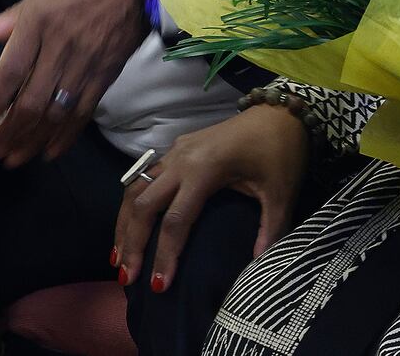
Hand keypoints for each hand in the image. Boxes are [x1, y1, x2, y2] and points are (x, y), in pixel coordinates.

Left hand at [0, 0, 148, 167]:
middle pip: (32, 101)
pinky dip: (66, 135)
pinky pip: (84, 112)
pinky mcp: (106, 75)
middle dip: (10, 132)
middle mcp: (60, 47)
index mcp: (39, 23)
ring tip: (15, 158)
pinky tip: (50, 151)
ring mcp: (86, 64)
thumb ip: (10, 18)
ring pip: (56, 113)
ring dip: (33, 140)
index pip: (11, 71)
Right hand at [113, 104, 308, 291]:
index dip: (165, 255)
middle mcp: (182, 159)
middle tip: (126, 278)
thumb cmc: (281, 151)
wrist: (280, 112)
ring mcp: (176, 151)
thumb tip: (259, 264)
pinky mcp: (177, 148)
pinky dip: (132, 204)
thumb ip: (271, 228)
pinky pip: (144, 177)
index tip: (159, 286)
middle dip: (132, 243)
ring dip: (125, 223)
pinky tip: (130, 225)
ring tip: (118, 258)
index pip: (176, 221)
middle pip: (144, 205)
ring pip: (136, 188)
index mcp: (206, 169)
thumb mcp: (281, 192)